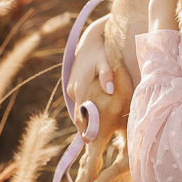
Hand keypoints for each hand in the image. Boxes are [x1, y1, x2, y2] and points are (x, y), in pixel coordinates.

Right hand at [67, 15, 113, 131]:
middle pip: (79, 114)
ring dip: (86, 117)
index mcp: (80, 87)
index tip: (91, 140)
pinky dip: (86, 107)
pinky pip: (80, 100)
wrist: (91, 40)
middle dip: (86, 126)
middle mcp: (73, 90)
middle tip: (96, 138)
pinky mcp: (73, 86)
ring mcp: (72, 88)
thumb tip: (109, 90)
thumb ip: (108, 75)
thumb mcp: (106, 61)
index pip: (81, 114)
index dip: (85, 128)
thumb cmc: (101, 52)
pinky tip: (96, 112)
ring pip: (79, 108)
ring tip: (98, 129)